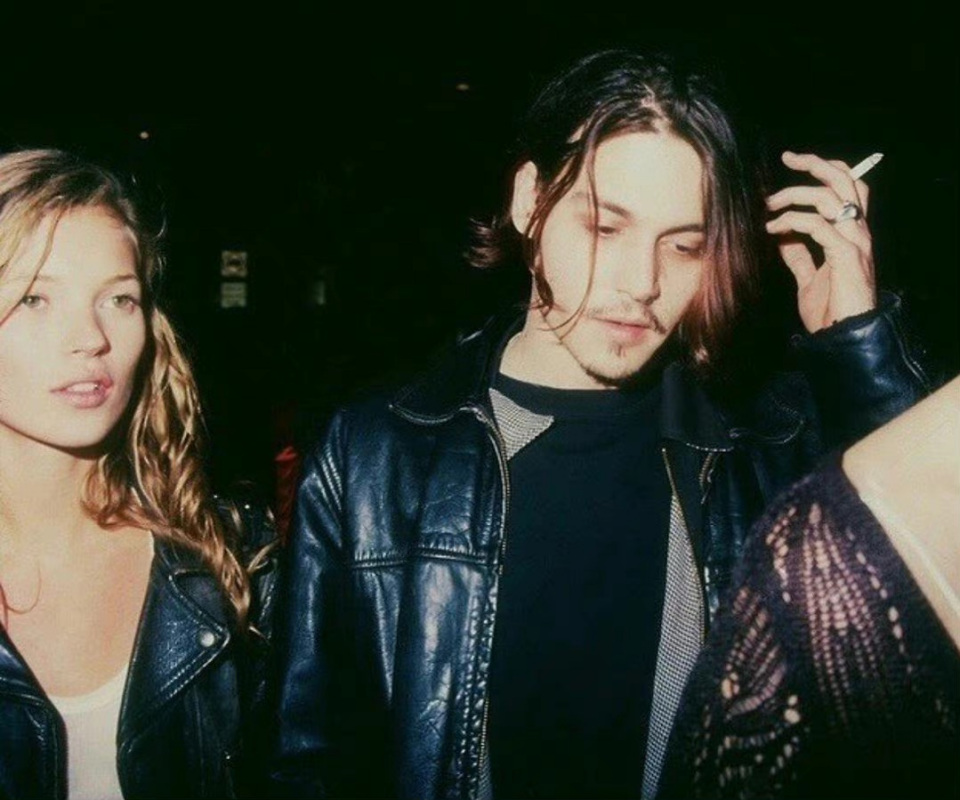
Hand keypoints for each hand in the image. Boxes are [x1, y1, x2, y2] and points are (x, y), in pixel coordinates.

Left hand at [766, 151, 876, 332]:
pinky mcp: (846, 256)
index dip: (825, 168)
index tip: (794, 161)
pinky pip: (818, 226)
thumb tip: (782, 237)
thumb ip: (799, 256)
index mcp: (852, 233)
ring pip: (829, 197)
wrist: (843, 337)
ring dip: (795, 195)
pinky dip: (792, 222)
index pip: (848, 186)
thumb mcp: (809, 278)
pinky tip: (772, 229)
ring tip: (769, 205)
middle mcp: (858, 232)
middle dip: (815, 164)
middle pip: (844, 181)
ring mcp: (855, 242)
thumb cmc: (830, 311)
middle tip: (787, 159)